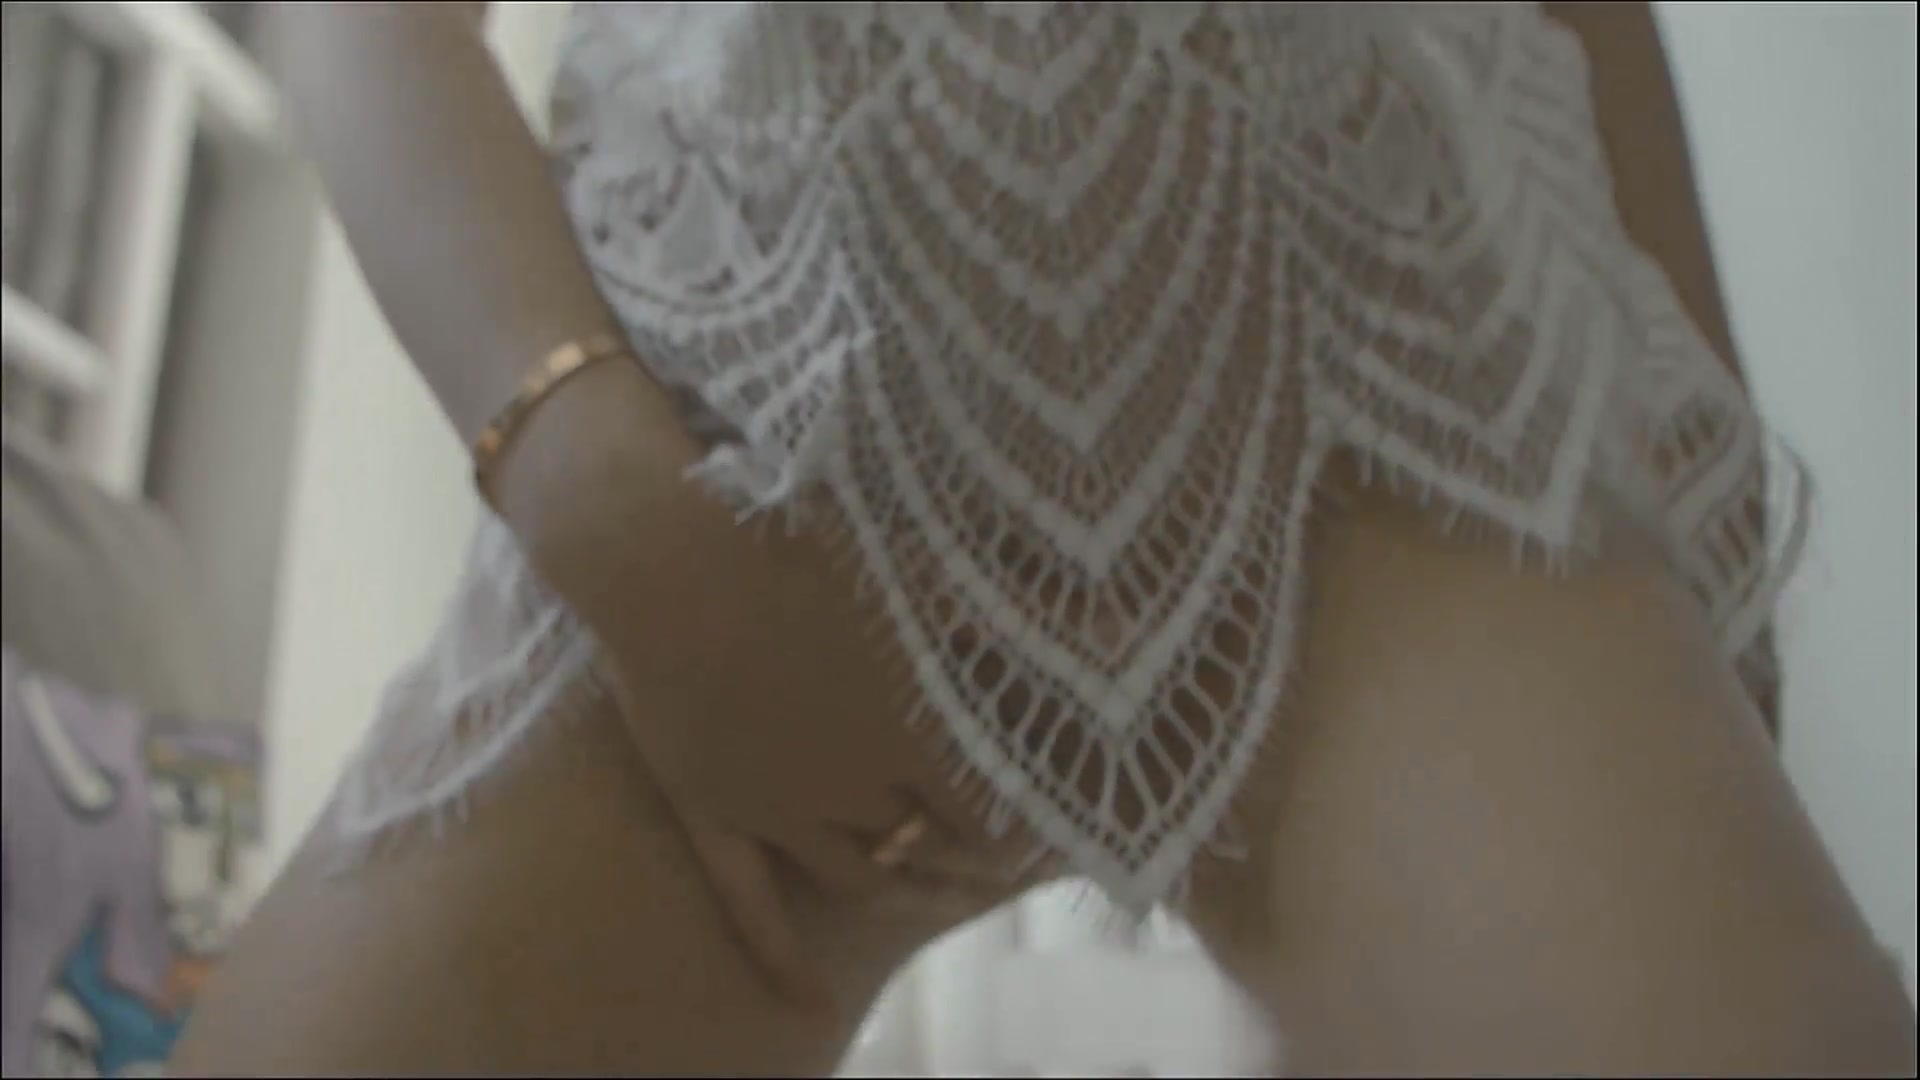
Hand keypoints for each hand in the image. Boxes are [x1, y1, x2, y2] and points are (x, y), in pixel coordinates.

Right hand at [491, 357, 1040, 1006]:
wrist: (659, 549)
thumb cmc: (796, 536)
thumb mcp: (925, 566)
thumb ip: (1026, 609)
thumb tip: (1128, 633)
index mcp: (909, 729)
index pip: (993, 809)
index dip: (1030, 824)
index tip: (1057, 825)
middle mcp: (849, 785)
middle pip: (933, 845)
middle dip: (977, 858)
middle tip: (1012, 860)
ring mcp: (775, 806)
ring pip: (860, 874)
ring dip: (908, 890)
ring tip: (942, 890)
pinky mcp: (709, 806)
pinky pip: (748, 899)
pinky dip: (779, 955)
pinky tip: (806, 1002)